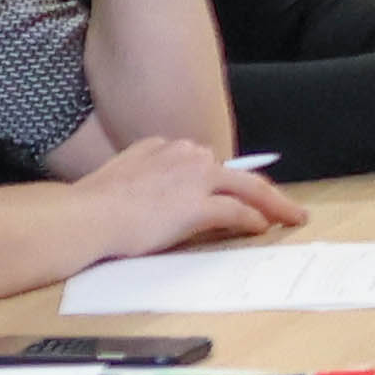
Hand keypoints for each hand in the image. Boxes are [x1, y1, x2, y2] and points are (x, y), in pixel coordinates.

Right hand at [82, 137, 302, 258]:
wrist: (83, 217)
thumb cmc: (91, 207)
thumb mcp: (122, 177)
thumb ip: (146, 177)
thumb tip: (161, 195)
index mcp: (163, 147)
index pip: (208, 163)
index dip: (229, 179)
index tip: (242, 190)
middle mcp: (184, 155)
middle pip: (235, 172)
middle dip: (263, 189)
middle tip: (283, 204)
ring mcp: (194, 179)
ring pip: (247, 188)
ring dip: (273, 204)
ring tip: (290, 216)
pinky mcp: (197, 205)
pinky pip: (237, 212)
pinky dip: (254, 220)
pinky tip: (264, 227)